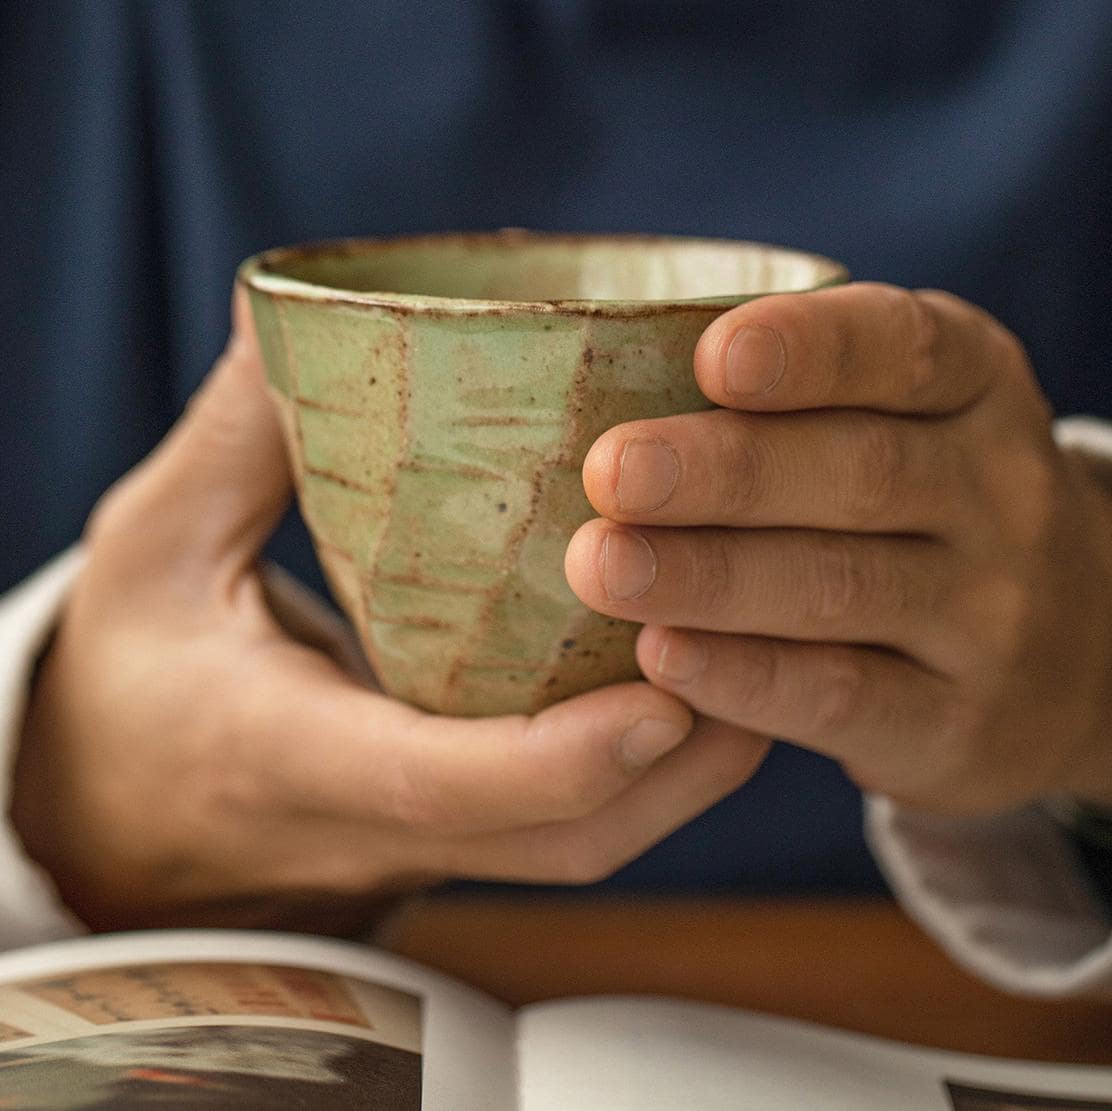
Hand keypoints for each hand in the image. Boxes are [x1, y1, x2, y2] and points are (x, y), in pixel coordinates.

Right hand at [12, 291, 767, 933]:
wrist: (114, 808)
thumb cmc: (126, 677)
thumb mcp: (153, 548)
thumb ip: (234, 437)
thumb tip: (288, 315)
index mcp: (285, 754)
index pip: (443, 784)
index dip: (567, 754)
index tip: (670, 687)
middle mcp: (375, 822)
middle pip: (565, 837)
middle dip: (685, 758)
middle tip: (769, 632)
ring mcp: (424, 844)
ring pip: (587, 844)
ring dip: (693, 766)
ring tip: (769, 646)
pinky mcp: (449, 837)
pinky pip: (571, 827)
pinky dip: (654, 768)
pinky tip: (698, 675)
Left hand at [566, 283, 1111, 814]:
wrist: (1072, 653)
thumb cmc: (926, 509)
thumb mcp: (905, 423)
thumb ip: (798, 396)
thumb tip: (601, 372)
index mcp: (974, 388)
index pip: (902, 349)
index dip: (809, 350)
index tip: (712, 357)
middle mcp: (1000, 494)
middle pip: (860, 472)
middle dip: (727, 472)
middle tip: (612, 473)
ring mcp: (991, 616)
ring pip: (841, 586)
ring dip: (711, 577)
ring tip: (603, 568)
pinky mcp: (960, 723)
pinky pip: (842, 696)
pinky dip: (747, 678)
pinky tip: (663, 657)